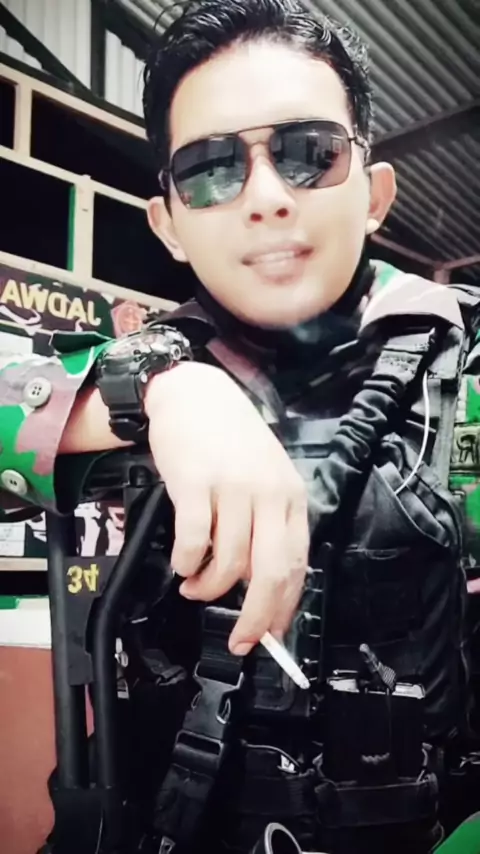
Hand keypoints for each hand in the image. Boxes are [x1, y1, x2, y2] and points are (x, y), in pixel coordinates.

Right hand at [145, 362, 309, 654]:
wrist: (194, 394)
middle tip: (241, 641)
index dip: (283, 609)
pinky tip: (183, 565)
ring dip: (208, 589)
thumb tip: (259, 584)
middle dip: (256, 619)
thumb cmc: (230, 441)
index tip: (269, 636)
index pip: (297, 566)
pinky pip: (194, 541)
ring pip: (229, 563)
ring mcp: (233, 488)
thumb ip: (267, 526)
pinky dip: (187, 564)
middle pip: (270, 574)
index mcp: (291, 497)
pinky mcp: (197, 483)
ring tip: (195, 587)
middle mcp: (269, 494)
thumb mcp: (264, 479)